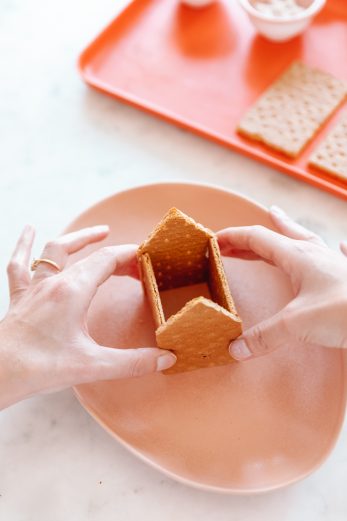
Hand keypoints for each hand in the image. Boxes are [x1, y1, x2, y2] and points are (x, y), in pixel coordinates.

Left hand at [0, 226, 175, 409]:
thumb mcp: (93, 365)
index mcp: (74, 291)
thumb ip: (132, 362)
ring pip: (56, 250)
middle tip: (134, 262)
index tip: (146, 260)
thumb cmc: (40, 367)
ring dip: (78, 239)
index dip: (130, 256)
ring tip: (99, 232)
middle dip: (116, 254)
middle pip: (90, 256)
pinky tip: (28, 230)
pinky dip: (25, 245)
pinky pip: (19, 264)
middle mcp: (54, 282)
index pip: (108, 260)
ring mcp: (34, 288)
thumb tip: (165, 359)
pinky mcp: (20, 298)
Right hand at [217, 207, 346, 359]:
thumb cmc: (346, 311)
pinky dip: (328, 247)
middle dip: (250, 237)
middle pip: (276, 236)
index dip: (233, 237)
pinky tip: (339, 245)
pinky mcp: (345, 276)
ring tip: (276, 216)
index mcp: (297, 257)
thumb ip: (265, 336)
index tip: (215, 240)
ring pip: (303, 237)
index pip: (257, 238)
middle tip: (233, 240)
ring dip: (284, 229)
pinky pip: (333, 252)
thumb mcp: (297, 324)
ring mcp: (332, 262)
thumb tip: (236, 349)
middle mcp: (314, 254)